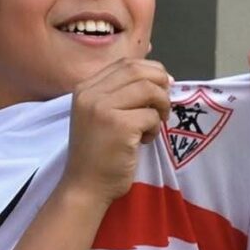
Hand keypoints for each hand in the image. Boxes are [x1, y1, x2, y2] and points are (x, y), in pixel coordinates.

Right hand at [63, 58, 170, 202]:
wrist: (85, 186)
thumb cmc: (98, 153)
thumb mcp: (101, 115)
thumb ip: (121, 95)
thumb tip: (162, 78)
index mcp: (86, 88)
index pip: (125, 64)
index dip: (151, 71)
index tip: (164, 86)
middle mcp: (91, 94)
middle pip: (138, 71)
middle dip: (161, 84)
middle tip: (164, 106)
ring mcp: (103, 109)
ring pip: (149, 90)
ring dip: (161, 106)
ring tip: (154, 125)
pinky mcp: (119, 126)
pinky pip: (151, 116)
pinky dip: (155, 128)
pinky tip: (144, 141)